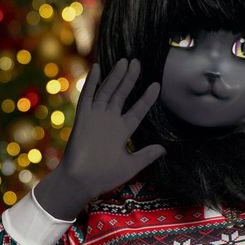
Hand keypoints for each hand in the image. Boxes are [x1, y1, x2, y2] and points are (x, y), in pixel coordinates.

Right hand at [59, 57, 166, 199]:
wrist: (81, 182)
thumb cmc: (104, 177)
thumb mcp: (131, 165)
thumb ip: (146, 155)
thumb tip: (164, 148)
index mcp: (121, 131)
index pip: (137, 110)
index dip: (146, 98)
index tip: (156, 85)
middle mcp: (109, 121)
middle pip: (121, 95)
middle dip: (130, 79)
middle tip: (137, 62)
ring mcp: (96, 118)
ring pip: (107, 92)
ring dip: (115, 76)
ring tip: (125, 61)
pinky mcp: (82, 118)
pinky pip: (87, 97)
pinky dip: (92, 82)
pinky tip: (98, 67)